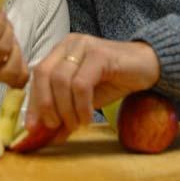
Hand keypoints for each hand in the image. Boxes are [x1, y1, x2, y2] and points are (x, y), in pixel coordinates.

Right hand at [0, 0, 28, 91]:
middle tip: (6, 22)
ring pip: (14, 62)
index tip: (1, 12)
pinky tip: (15, 53)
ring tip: (9, 38)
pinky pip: (21, 75)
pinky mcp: (6, 80)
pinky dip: (23, 62)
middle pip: (3, 49)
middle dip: (8, 31)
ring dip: (16, 46)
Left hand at [25, 33, 160, 135]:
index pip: (37, 75)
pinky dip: (81, 106)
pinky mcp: (100, 54)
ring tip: (77, 123)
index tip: (32, 128)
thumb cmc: (113, 80)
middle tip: (56, 126)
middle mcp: (69, 44)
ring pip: (61, 81)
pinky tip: (88, 117)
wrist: (147, 66)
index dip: (33, 102)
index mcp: (60, 51)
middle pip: (43, 74)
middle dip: (45, 105)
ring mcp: (84, 46)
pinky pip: (81, 84)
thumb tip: (47, 136)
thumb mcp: (84, 99)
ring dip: (66, 109)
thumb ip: (65, 111)